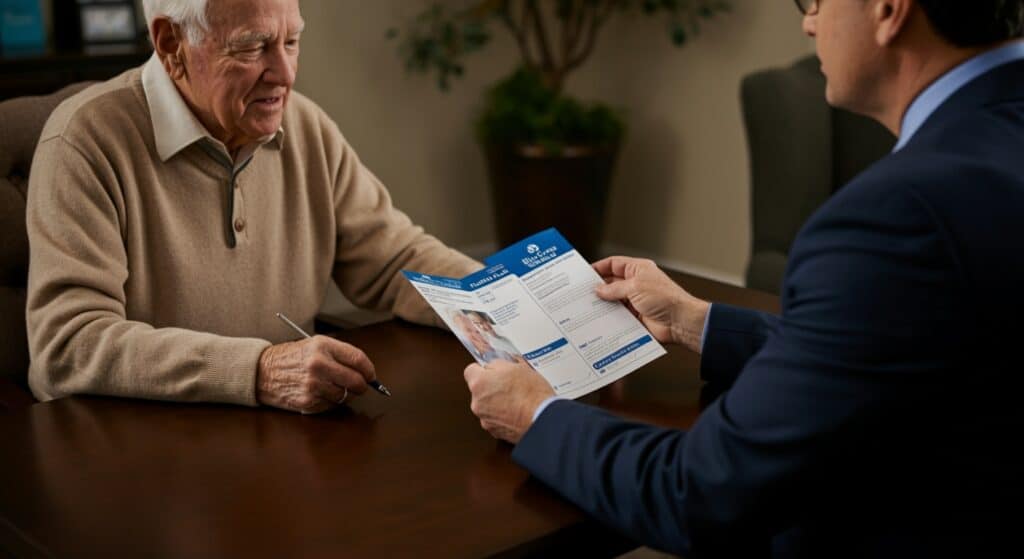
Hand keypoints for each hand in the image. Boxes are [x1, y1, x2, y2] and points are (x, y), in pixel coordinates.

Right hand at [256, 336, 375, 413]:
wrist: (262, 371)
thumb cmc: (291, 358)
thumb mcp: (314, 344)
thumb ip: (340, 354)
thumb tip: (365, 371)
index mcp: (323, 346)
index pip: (358, 359)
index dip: (369, 370)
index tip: (371, 375)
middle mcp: (319, 364)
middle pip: (356, 381)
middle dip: (362, 386)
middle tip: (361, 386)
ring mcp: (313, 384)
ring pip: (345, 396)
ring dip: (344, 395)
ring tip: (332, 387)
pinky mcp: (307, 401)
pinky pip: (330, 406)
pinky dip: (329, 402)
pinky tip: (319, 393)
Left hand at [464, 360, 554, 443]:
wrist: (543, 419)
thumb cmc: (532, 394)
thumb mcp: (517, 367)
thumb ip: (499, 364)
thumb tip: (493, 364)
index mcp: (479, 383)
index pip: (470, 370)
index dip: (483, 370)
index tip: (491, 370)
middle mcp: (477, 403)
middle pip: (478, 390)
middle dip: (491, 387)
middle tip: (509, 385)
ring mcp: (485, 419)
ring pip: (487, 406)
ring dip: (497, 402)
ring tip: (516, 399)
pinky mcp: (494, 431)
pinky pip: (494, 419)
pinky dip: (503, 416)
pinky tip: (517, 411)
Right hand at [592, 256, 709, 352]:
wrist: (680, 322)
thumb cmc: (666, 298)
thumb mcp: (635, 287)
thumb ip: (614, 288)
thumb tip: (599, 289)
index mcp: (638, 269)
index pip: (614, 264)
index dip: (599, 268)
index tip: (585, 274)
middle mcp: (636, 284)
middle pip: (612, 283)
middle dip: (599, 288)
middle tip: (583, 293)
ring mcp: (636, 301)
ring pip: (614, 301)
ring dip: (604, 305)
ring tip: (589, 307)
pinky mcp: (636, 316)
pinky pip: (619, 316)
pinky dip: (610, 318)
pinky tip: (601, 320)